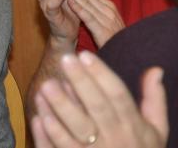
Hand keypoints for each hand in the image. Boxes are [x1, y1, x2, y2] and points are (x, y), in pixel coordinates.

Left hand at [31, 52, 167, 147]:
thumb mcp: (156, 130)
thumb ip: (154, 99)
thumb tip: (155, 69)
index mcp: (133, 126)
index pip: (118, 95)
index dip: (102, 74)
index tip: (85, 55)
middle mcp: (115, 139)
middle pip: (97, 107)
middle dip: (81, 83)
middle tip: (65, 60)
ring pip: (76, 131)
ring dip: (61, 108)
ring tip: (45, 86)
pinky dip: (49, 136)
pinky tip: (38, 117)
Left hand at [66, 0, 124, 47]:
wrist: (126, 54)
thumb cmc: (113, 38)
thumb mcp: (106, 20)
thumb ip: (98, 10)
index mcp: (110, 7)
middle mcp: (109, 10)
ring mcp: (107, 19)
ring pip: (87, 2)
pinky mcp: (103, 30)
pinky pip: (88, 16)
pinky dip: (78, 7)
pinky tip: (69, 1)